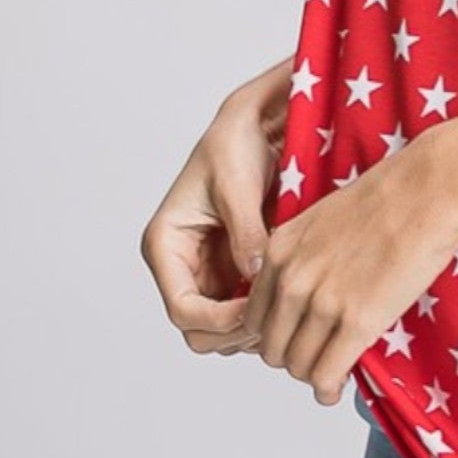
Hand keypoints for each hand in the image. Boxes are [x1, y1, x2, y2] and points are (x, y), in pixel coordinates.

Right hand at [140, 57, 289, 357]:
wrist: (254, 126)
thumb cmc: (235, 145)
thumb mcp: (236, 185)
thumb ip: (245, 232)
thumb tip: (255, 275)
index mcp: (166, 245)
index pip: (182, 308)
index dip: (218, 321)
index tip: (258, 312)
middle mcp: (181, 265)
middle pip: (199, 330)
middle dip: (236, 331)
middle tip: (279, 317)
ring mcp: (207, 272)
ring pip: (223, 328)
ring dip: (252, 328)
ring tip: (289, 307)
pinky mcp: (233, 271)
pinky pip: (245, 310)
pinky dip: (265, 313)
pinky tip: (291, 298)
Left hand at [241, 134, 457, 406]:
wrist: (429, 190)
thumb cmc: (389, 196)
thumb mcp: (323, 219)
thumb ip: (302, 254)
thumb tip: (303, 288)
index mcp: (279, 251)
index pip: (253, 316)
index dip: (273, 333)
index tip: (293, 338)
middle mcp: (292, 279)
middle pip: (270, 347)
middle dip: (290, 357)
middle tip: (314, 357)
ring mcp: (323, 302)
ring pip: (297, 365)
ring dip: (311, 374)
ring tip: (328, 372)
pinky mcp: (358, 321)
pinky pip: (326, 373)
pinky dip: (328, 389)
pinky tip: (336, 389)